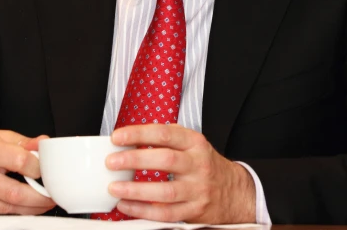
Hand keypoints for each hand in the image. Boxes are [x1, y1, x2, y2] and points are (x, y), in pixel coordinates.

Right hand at [0, 130, 55, 213]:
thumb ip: (22, 142)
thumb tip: (44, 144)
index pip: (19, 160)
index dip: (38, 168)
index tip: (47, 172)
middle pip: (13, 192)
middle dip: (38, 198)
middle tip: (51, 197)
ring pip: (5, 208)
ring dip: (29, 209)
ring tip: (42, 204)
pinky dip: (12, 214)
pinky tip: (23, 210)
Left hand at [106, 124, 255, 222]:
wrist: (235, 191)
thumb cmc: (205, 164)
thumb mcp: (192, 144)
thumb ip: (167, 139)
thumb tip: (130, 139)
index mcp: (194, 143)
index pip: (164, 133)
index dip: (139, 134)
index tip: (117, 137)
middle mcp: (198, 164)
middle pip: (164, 160)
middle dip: (134, 160)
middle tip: (112, 162)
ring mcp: (198, 189)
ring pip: (165, 191)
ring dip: (136, 190)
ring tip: (115, 188)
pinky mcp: (195, 211)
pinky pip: (166, 213)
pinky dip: (143, 211)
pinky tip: (126, 206)